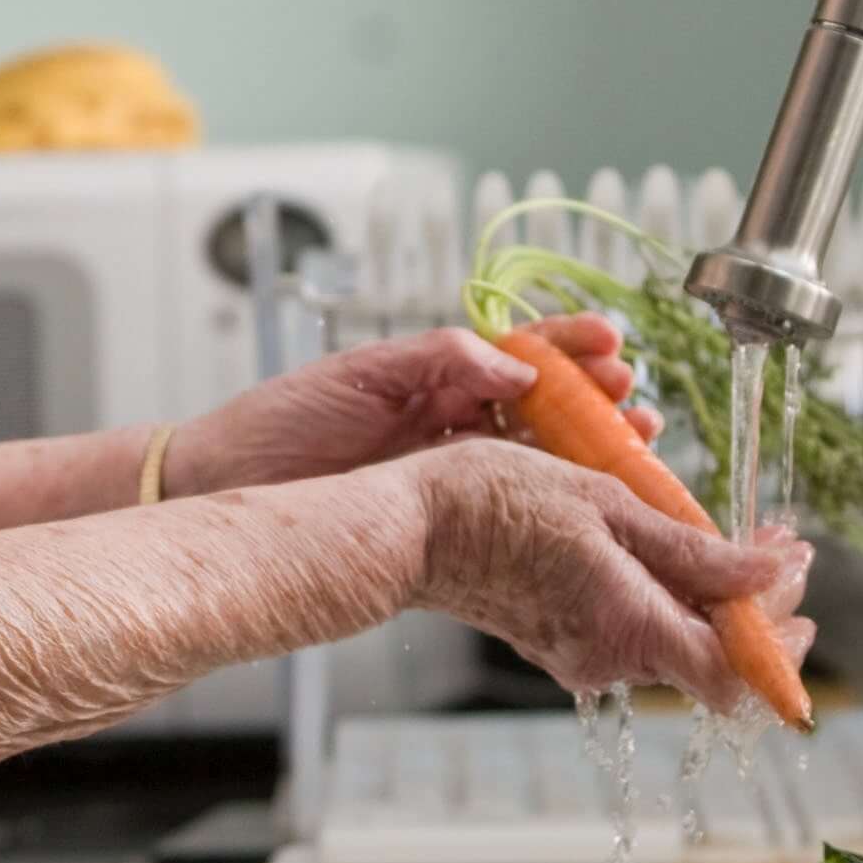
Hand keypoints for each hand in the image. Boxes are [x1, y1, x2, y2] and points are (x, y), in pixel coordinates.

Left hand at [173, 316, 657, 496]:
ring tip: (635, 444)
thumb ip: (439, 360)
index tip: (611, 345)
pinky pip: (508, 506)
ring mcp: (449, 471)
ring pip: (538, 457)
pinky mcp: (439, 517)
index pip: (519, 353)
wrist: (225, 488)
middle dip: (597, 401)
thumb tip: (515, 365)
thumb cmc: (278, 424)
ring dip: (590, 450)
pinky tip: (587, 502)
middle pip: (545, 407)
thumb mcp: (360, 375)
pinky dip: (552, 502)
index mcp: (434, 376)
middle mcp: (451, 422)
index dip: (569, 348)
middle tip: (637, 404)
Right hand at [400, 437, 815, 711]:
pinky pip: (634, 628)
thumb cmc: (495, 501)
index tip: (798, 578)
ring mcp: (582, 655)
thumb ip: (692, 551)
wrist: (410, 526)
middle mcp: (609, 658)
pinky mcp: (561, 642)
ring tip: (729, 539)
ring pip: (674, 639)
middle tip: (776, 550)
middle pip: (711, 656)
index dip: (780, 641)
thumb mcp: (607, 505)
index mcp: (629, 627)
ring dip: (712, 596)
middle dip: (756, 607)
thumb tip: (768, 575)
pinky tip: (667, 548)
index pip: (735, 675)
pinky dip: (666, 595)